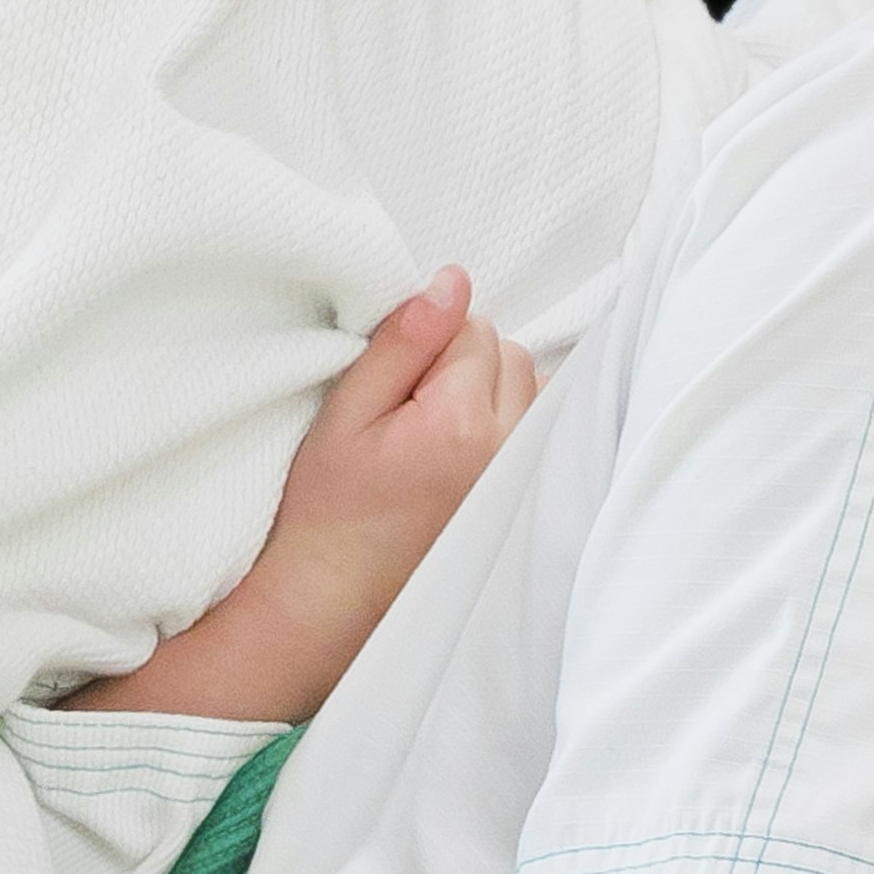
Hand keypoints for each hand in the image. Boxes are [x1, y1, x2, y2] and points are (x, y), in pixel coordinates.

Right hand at [271, 266, 541, 554]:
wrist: (339, 592)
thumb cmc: (332, 508)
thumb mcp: (349, 411)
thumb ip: (405, 341)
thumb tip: (452, 282)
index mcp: (461, 424)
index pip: (473, 327)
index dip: (428, 343)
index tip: (397, 385)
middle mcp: (508, 450)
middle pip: (511, 353)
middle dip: (465, 362)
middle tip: (413, 409)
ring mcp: (525, 476)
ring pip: (532, 385)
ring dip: (493, 389)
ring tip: (440, 431)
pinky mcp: (529, 496)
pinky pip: (542, 427)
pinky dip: (514, 421)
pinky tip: (470, 449)